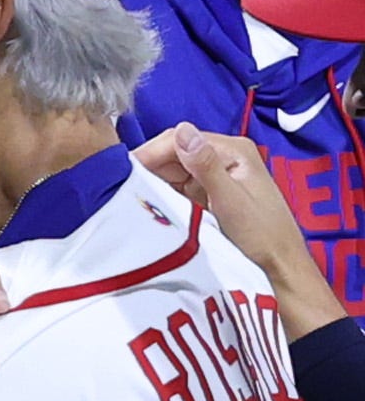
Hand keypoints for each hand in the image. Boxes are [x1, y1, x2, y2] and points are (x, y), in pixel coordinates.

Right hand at [135, 122, 345, 337]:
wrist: (279, 269)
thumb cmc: (262, 236)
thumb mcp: (230, 200)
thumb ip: (205, 165)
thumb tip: (182, 130)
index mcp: (233, 151)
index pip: (178, 139)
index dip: (149, 153)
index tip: (121, 172)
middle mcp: (223, 158)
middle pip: (172, 154)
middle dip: (148, 170)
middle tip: (122, 190)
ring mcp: (214, 176)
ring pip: (170, 172)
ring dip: (152, 184)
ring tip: (132, 199)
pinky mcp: (207, 195)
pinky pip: (176, 188)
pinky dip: (162, 195)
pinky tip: (150, 207)